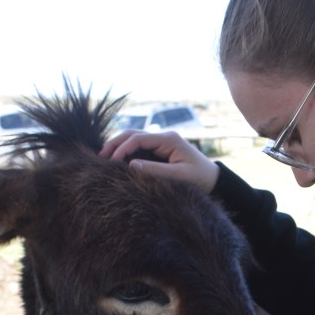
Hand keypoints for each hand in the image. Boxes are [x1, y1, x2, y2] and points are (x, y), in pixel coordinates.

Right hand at [100, 130, 219, 193]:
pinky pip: (139, 147)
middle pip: (132, 134)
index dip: (122, 148)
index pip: (138, 138)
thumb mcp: (179, 177)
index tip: (111, 162)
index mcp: (169, 139)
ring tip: (104, 159)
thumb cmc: (200, 179)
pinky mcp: (160, 150)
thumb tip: (131, 165)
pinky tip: (117, 161)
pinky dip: (126, 152)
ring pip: (134, 139)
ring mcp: (162, 142)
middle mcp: (164, 137)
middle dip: (115, 144)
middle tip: (100, 157)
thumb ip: (155, 171)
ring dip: (119, 147)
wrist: (215, 180)